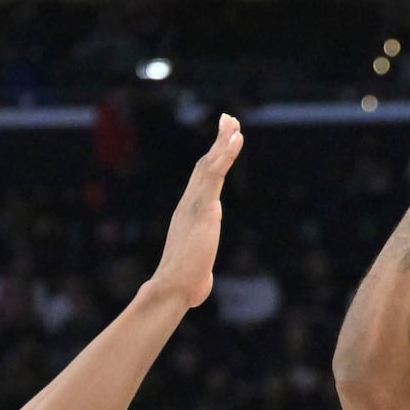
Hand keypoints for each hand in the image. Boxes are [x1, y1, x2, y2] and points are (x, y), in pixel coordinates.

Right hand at [148, 113, 243, 309]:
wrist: (173, 288)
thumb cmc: (183, 287)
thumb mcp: (196, 273)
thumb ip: (200, 272)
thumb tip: (199, 289)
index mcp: (188, 216)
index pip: (201, 183)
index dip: (211, 162)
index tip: (220, 146)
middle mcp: (189, 204)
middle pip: (204, 165)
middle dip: (217, 142)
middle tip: (229, 121)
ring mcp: (195, 203)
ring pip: (209, 163)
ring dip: (223, 141)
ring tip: (234, 122)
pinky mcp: (204, 206)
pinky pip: (215, 172)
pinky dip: (225, 153)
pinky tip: (235, 138)